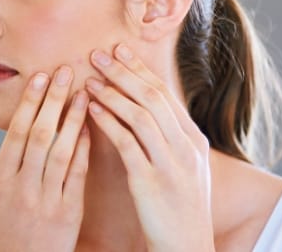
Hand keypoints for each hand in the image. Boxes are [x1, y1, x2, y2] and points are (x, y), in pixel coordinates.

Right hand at [0, 66, 90, 251]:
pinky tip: (89, 126)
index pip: (17, 134)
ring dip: (74, 118)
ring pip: (63, 152)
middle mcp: (24, 189)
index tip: (40, 77)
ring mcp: (48, 201)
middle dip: (54, 100)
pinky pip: (79, 174)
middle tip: (66, 70)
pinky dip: (84, 148)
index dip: (30, 103)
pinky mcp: (69, 212)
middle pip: (42, 136)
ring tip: (84, 91)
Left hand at [86, 44, 214, 250]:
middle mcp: (185, 147)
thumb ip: (169, 139)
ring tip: (89, 79)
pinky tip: (91, 110)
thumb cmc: (179, 209)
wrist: (187, 246)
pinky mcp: (152, 182)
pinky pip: (128, 144)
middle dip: (124, 72)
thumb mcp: (184, 168)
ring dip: (112, 93)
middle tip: (98, 53)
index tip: (119, 50)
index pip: (164, 94)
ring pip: (141, 116)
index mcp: (193, 140)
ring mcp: (170, 164)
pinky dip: (109, 123)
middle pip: (153, 98)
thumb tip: (149, 110)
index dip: (139, 69)